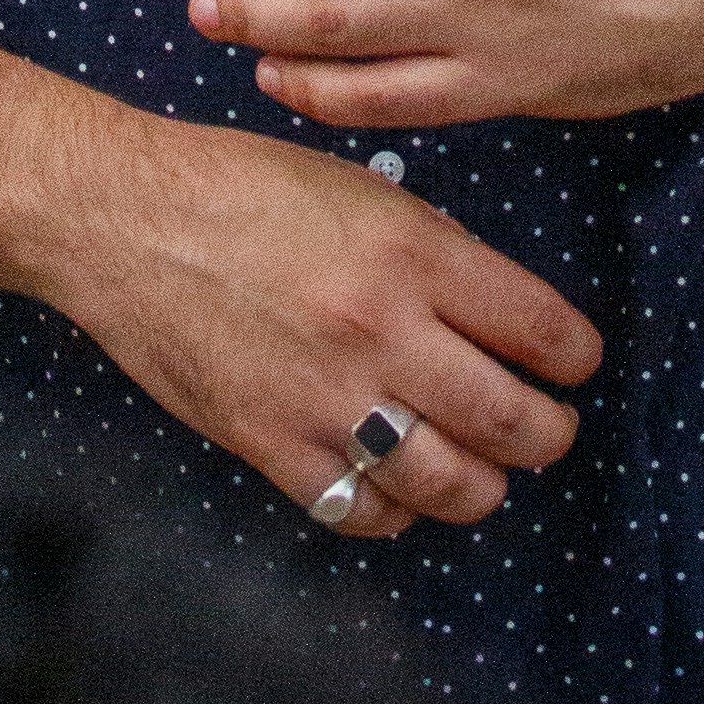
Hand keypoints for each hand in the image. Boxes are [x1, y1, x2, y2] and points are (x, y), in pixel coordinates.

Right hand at [32, 97, 598, 537]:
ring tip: (484, 469)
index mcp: (412, 253)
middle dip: (548, 435)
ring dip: (483, 485)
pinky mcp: (274, 447)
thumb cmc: (243, 190)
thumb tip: (501, 320)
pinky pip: (365, 513)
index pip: (541, 330)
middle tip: (548, 430)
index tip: (576, 364)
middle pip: (512, 422)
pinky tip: (398, 483)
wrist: (127, 219)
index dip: (576, 356)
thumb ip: (436, 256)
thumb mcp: (360, 191)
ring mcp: (327, 399)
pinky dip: (397, 510)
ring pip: (452, 486)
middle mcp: (381, 331)